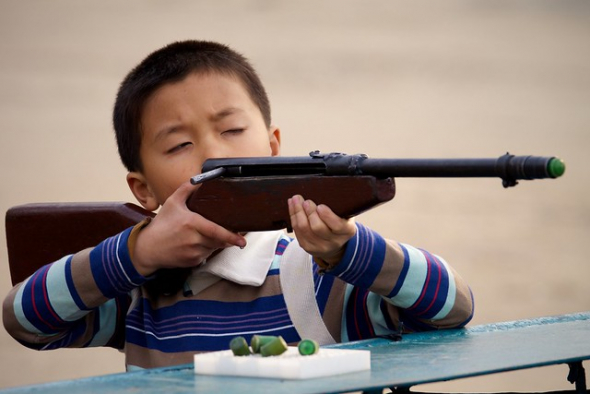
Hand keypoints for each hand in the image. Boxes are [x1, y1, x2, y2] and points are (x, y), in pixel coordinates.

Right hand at [132, 181, 246, 275]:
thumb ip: (186, 189)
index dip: (231, 236)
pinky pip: (207, 255)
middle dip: (225, 237)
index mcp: (191, 224)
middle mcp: (194, 240)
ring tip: (203, 235)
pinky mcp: (193, 262)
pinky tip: (196, 243)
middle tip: (228, 232)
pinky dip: (206, 249)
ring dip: (215, 242)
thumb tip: (199, 178)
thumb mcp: (172, 202)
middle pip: (219, 240)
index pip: (217, 231)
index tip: (242, 240)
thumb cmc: (161, 224)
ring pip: (214, 248)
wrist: (147, 248)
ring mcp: (194, 252)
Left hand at [288, 194, 355, 265]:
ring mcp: (320, 247)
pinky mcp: (308, 247)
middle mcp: (334, 242)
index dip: (327, 216)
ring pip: (304, 229)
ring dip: (297, 212)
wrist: (335, 244)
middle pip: (317, 227)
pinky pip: (297, 232)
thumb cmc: (340, 222)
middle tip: (305, 201)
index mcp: (346, 231)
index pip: (337, 225)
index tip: (320, 206)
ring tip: (295, 200)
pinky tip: (292, 207)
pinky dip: (293, 217)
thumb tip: (326, 189)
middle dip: (309, 212)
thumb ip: (340, 205)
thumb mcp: (346, 214)